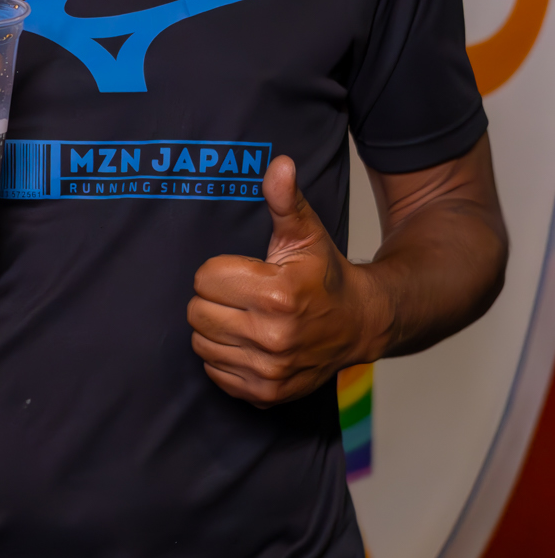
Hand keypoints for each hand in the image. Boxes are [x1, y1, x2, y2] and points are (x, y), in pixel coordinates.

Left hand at [187, 156, 381, 405]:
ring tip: (246, 317)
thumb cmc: (325, 276)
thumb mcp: (306, 232)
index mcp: (277, 294)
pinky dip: (225, 357)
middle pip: (197, 312)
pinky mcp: (265, 394)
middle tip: (242, 295)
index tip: (245, 272)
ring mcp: (269, 370)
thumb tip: (278, 164)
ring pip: (201, 342)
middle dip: (215, 299)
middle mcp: (272, 337)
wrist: (360, 324)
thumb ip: (285, 199)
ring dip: (216, 328)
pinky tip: (249, 343)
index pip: (205, 278)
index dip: (221, 271)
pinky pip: (214, 372)